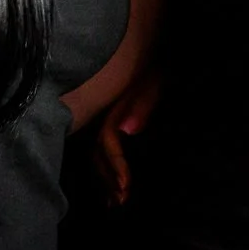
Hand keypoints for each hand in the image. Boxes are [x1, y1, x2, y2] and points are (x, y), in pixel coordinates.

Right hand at [94, 70, 161, 204]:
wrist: (146, 47)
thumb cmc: (153, 65)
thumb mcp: (154, 79)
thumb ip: (142, 104)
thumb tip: (127, 130)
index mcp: (111, 108)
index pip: (107, 142)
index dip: (116, 165)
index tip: (126, 185)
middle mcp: (100, 116)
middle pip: (96, 154)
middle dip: (107, 179)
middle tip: (121, 201)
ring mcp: (100, 119)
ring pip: (95, 155)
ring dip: (103, 179)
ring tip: (114, 203)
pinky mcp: (105, 122)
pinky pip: (99, 150)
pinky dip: (104, 169)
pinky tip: (109, 187)